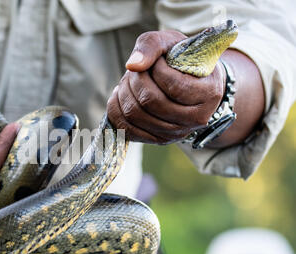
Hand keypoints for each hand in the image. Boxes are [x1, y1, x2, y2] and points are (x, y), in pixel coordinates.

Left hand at [107, 30, 225, 144]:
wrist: (186, 82)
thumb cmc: (180, 60)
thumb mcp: (170, 42)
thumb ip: (152, 46)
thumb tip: (132, 65)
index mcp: (208, 93)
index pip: (173, 85)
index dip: (157, 69)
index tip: (159, 61)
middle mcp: (196, 118)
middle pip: (149, 101)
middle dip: (136, 80)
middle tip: (138, 70)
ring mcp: (177, 133)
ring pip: (135, 114)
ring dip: (124, 92)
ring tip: (131, 81)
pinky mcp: (158, 140)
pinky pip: (126, 128)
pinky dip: (116, 109)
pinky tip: (122, 96)